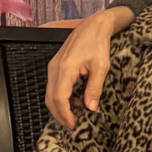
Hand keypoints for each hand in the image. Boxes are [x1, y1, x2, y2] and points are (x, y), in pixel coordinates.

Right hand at [45, 6, 133, 128]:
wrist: (93, 26)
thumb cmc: (98, 43)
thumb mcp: (101, 67)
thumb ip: (94, 88)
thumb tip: (91, 108)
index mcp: (65, 68)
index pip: (59, 98)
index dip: (65, 114)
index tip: (73, 124)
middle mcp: (54, 68)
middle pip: (50, 99)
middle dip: (59, 115)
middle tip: (72, 125)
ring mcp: (53, 66)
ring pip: (50, 93)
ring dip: (60, 107)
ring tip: (75, 114)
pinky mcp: (55, 66)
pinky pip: (53, 86)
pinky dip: (60, 97)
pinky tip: (74, 101)